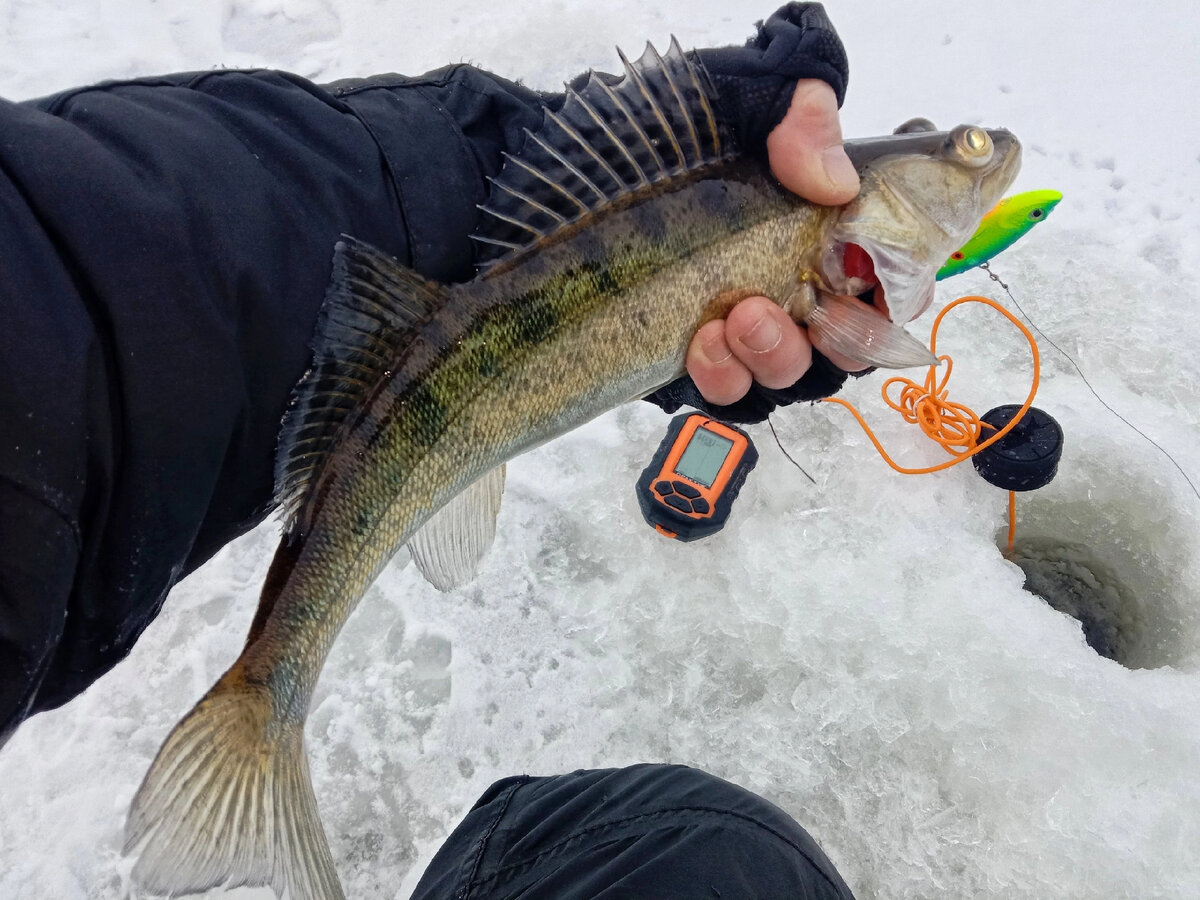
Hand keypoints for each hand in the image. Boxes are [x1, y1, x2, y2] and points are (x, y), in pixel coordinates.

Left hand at [684, 79, 864, 405]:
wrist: (589, 145)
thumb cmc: (682, 119)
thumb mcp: (750, 94)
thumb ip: (801, 119)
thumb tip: (831, 182)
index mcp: (828, 228)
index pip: (890, 285)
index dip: (891, 301)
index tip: (862, 294)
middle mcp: (796, 282)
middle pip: (844, 347)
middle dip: (823, 341)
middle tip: (767, 309)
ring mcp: (745, 322)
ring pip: (785, 376)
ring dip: (767, 361)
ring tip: (729, 325)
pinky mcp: (696, 351)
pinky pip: (725, 389)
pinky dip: (720, 378)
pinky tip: (698, 345)